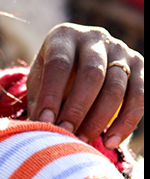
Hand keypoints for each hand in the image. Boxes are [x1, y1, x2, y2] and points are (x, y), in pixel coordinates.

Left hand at [27, 23, 143, 148]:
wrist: (78, 66)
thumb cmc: (52, 79)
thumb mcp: (39, 83)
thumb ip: (39, 102)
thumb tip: (39, 128)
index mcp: (64, 36)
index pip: (59, 64)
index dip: (51, 95)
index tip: (44, 122)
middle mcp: (94, 38)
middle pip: (92, 74)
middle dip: (77, 109)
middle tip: (65, 134)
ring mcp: (120, 50)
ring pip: (116, 88)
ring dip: (99, 120)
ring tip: (82, 142)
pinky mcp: (140, 67)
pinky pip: (139, 97)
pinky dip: (126, 123)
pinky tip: (110, 142)